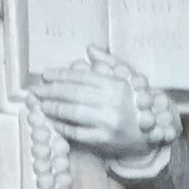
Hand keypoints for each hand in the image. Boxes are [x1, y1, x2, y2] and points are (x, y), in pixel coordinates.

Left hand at [31, 51, 177, 162]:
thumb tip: (90, 48)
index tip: (45, 75)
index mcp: (117, 84)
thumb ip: (108, 62)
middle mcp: (112, 102)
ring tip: (40, 104)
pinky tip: (52, 121)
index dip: (61, 75)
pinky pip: (78, 132)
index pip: (83, 77)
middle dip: (52, 91)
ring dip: (53, 108)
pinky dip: (62, 126)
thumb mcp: (128, 78)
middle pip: (74, 94)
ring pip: (74, 113)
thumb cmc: (136, 101)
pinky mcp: (104, 140)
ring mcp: (108, 122)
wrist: (152, 131)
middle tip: (36, 90)